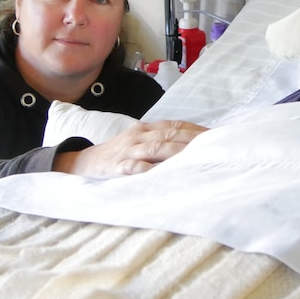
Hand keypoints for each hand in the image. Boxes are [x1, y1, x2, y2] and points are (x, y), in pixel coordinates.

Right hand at [53, 120, 207, 176]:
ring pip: (156, 148)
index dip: (196, 130)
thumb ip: (162, 140)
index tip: (215, 135)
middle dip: (193, 140)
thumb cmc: (120, 153)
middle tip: (213, 146)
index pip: (176, 125)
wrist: (84, 162)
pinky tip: (162, 173)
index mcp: (147, 128)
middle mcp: (140, 136)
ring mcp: (128, 151)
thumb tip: (193, 144)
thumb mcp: (140, 141)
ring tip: (196, 157)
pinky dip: (149, 169)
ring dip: (178, 152)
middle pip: (170, 135)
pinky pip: (135, 168)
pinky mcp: (118, 167)